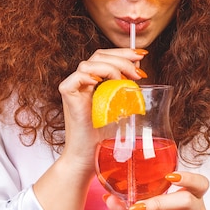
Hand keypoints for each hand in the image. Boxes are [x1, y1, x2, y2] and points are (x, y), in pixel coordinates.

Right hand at [57, 48, 146, 171]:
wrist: (88, 156)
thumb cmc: (103, 135)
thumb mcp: (121, 105)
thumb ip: (126, 86)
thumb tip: (138, 66)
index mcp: (93, 80)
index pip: (105, 56)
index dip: (123, 52)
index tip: (142, 55)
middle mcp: (82, 81)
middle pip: (99, 55)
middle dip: (122, 58)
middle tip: (139, 73)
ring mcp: (73, 87)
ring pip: (89, 63)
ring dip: (112, 67)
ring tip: (125, 81)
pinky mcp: (67, 95)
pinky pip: (77, 77)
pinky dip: (91, 76)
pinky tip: (102, 83)